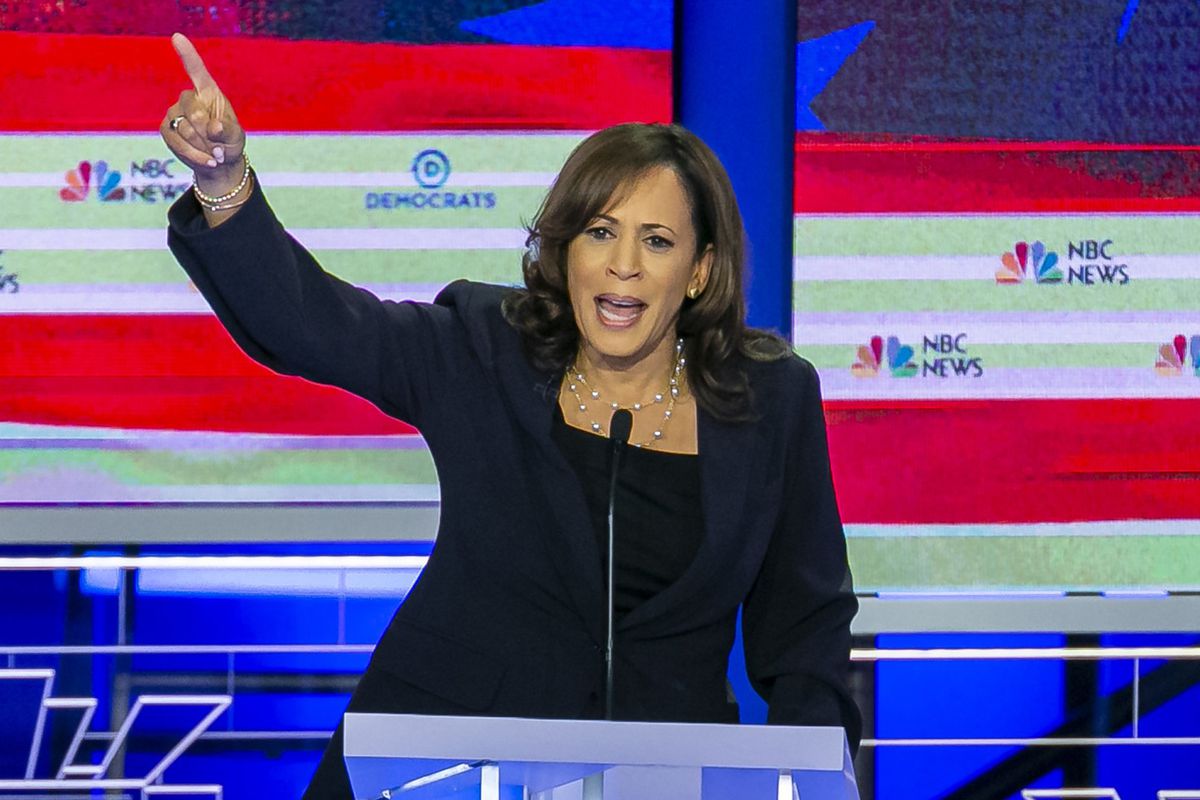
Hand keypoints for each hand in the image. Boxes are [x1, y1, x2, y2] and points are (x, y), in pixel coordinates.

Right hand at [160, 33, 245, 189]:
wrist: (218, 164)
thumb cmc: (228, 143)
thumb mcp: (236, 137)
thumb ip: (227, 130)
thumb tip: (212, 128)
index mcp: (208, 92)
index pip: (196, 70)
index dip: (187, 54)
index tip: (177, 37)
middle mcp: (189, 99)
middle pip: (193, 110)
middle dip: (208, 132)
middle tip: (220, 146)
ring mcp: (175, 113)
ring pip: (184, 128)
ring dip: (203, 146)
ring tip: (215, 155)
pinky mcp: (166, 129)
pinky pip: (176, 141)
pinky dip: (195, 154)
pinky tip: (208, 160)